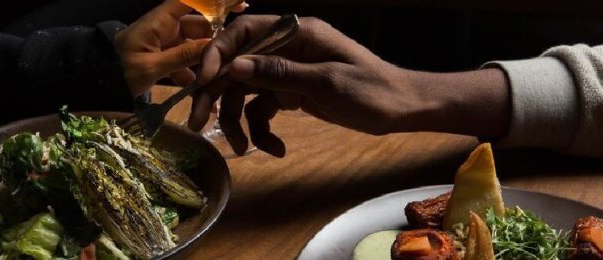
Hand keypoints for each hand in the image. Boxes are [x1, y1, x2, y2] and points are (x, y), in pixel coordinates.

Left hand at [116, 0, 246, 96]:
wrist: (92, 85)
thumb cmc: (118, 72)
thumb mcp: (151, 68)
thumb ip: (182, 56)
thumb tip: (212, 45)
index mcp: (159, 22)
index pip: (190, 0)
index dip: (214, 0)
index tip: (239, 4)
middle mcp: (162, 28)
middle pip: (197, 26)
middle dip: (213, 40)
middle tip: (233, 56)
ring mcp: (160, 43)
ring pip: (191, 46)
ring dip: (202, 60)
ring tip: (218, 77)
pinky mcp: (157, 58)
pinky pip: (180, 61)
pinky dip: (188, 73)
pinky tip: (198, 90)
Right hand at [191, 15, 509, 156]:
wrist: (403, 108)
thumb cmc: (373, 90)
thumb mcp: (326, 82)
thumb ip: (279, 72)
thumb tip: (234, 65)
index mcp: (297, 32)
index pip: (244, 31)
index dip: (218, 53)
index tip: (206, 81)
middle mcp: (287, 46)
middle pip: (237, 65)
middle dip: (216, 95)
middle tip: (198, 124)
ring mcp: (288, 70)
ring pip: (246, 91)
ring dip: (239, 121)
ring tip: (243, 149)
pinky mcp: (292, 92)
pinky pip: (263, 108)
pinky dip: (263, 130)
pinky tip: (275, 149)